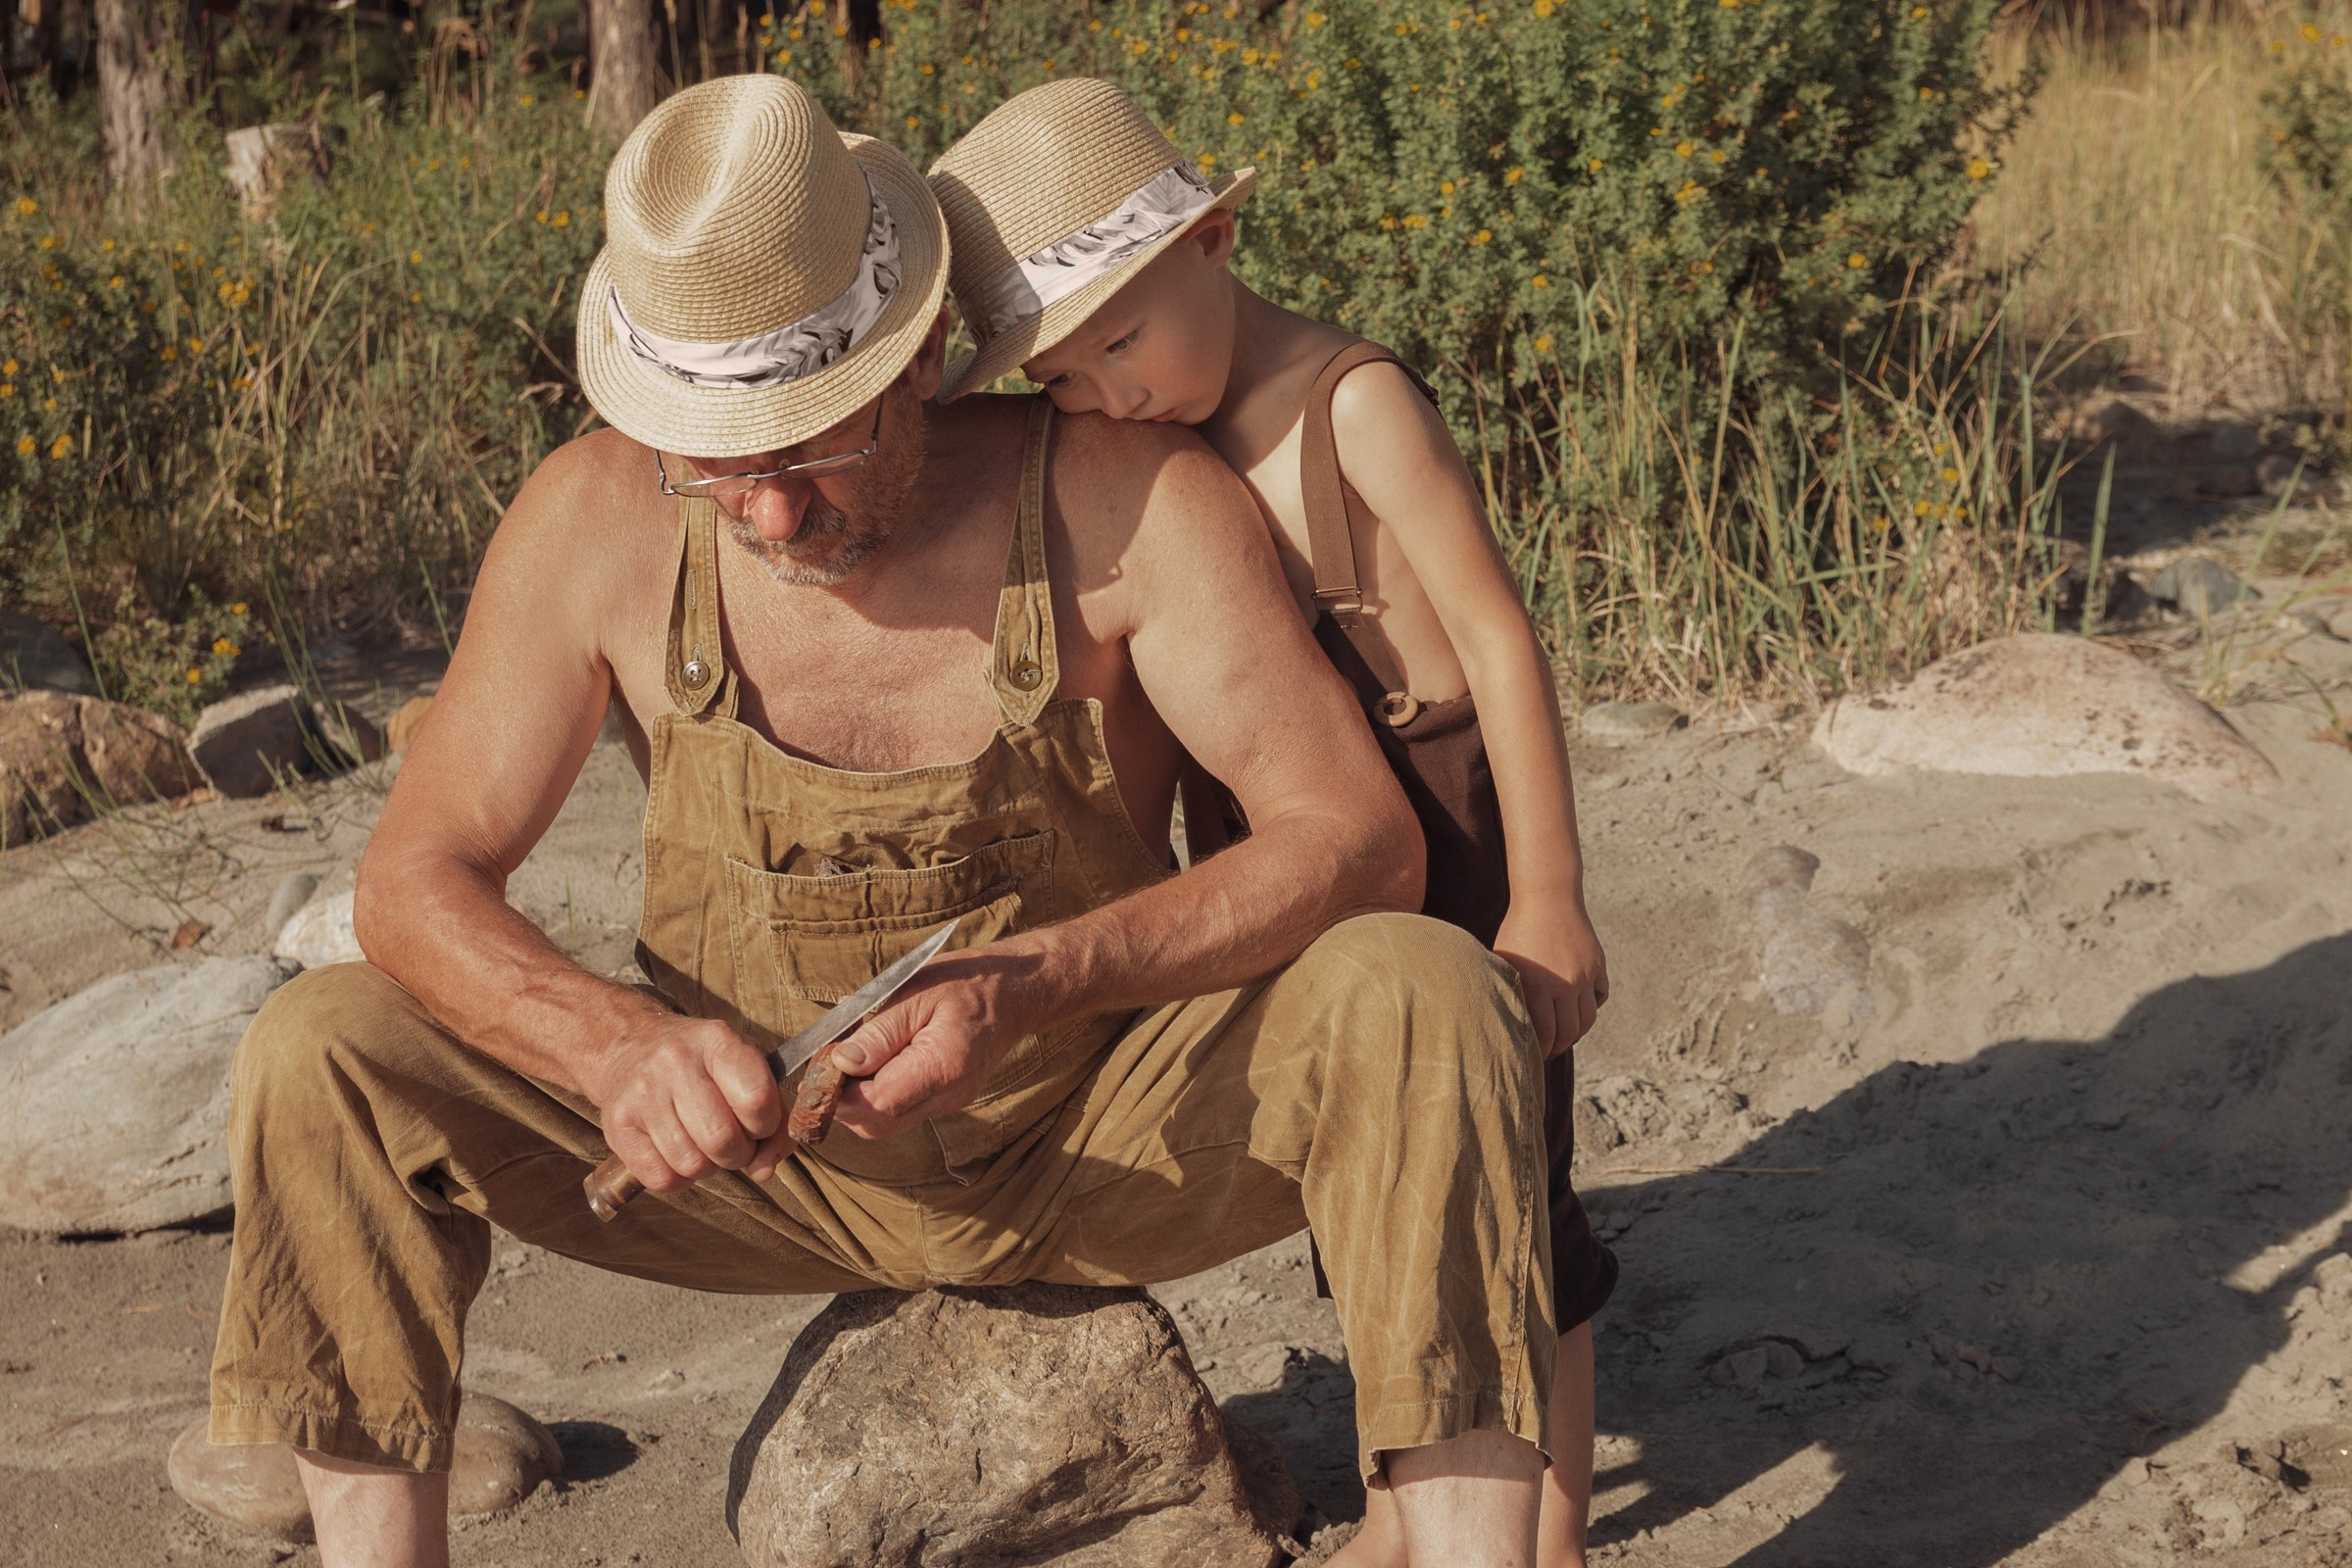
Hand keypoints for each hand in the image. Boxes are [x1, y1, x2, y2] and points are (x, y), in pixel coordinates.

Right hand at [586, 1011, 792, 1192]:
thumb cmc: (702, 1066)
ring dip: (707, 1167)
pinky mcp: (617, 1124)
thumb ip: (773, 1118)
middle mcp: (676, 1061)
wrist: (629, 1048)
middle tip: (732, 1142)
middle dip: (738, 1154)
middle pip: (723, 1139)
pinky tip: (676, 1153)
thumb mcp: (746, 1069)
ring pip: (692, 1164)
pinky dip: (677, 1178)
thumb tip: (764, 1170)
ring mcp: (643, 1092)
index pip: (757, 1099)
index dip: (766, 1126)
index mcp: (718, 1040)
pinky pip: (661, 1179)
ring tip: (702, 1144)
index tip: (758, 1123)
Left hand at [825, 956, 1032, 1139]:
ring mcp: (949, 1102)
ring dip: (856, 1095)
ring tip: (851, 1051)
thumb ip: (877, 1033)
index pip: (878, 1102)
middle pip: (875, 1123)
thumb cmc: (967, 982)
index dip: (839, 1091)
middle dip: (842, 1098)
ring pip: (883, 1122)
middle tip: (828, 1057)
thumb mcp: (916, 992)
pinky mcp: (945, 1100)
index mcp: (945, 1065)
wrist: (1017, 991)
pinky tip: (873, 1056)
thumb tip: (838, 1064)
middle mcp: (950, 1095)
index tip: (819, 1064)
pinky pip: (898, 1108)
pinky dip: (875, 1089)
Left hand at [1493, 895, 1607, 1058]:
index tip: (1533, 1055)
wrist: (1547, 896)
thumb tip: (1502, 1022)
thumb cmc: (1517, 930)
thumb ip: (1507, 990)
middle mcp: (1565, 983)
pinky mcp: (1598, 965)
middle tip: (1548, 1051)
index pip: (1545, 1033)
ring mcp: (1585, 974)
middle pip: (1569, 1032)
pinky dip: (1591, 1008)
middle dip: (1558, 1047)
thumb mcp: (1505, 960)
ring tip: (1564, 1035)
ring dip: (1577, 1032)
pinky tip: (1577, 1009)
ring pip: (1588, 1019)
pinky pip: (1599, 997)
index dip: (1540, 1050)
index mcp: (1538, 985)